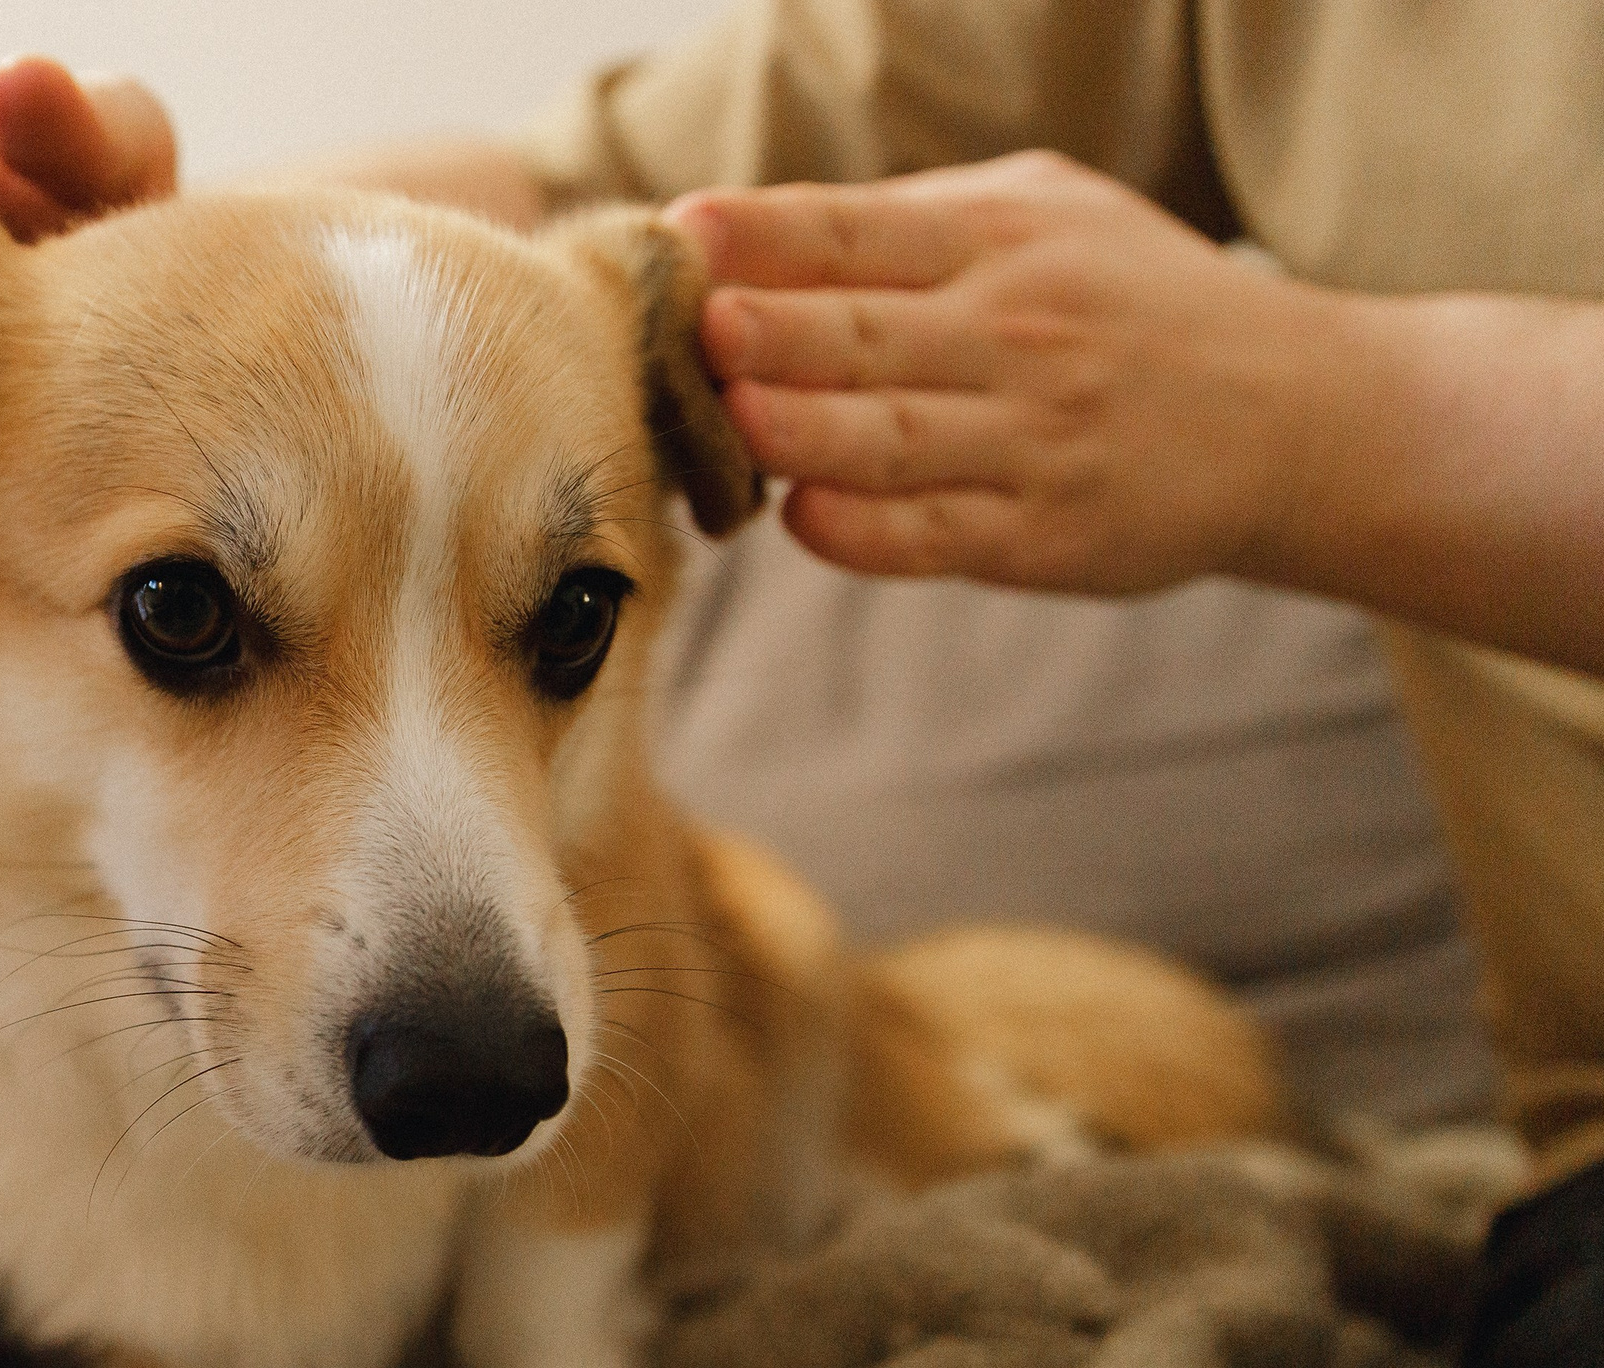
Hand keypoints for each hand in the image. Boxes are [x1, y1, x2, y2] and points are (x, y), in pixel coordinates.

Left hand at [666, 152, 1338, 595]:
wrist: (1296, 418)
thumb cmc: (1130, 303)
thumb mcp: (1046, 217)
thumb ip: (908, 223)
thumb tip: (751, 235)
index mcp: (1001, 239)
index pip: (859, 231)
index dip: (767, 233)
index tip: (685, 231)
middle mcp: (1017, 334)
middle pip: (867, 333)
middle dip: (776, 328)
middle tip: (694, 326)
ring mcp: (1032, 440)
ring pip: (893, 438)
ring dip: (805, 430)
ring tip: (732, 418)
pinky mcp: (1044, 536)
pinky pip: (936, 535)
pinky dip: (867, 531)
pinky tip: (805, 519)